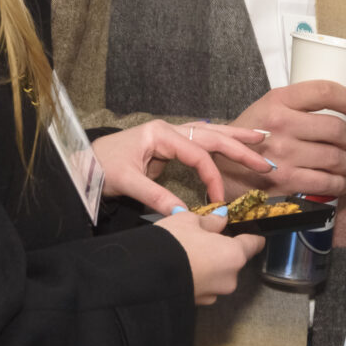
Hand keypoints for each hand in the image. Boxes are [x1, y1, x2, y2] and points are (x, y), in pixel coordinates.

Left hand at [94, 120, 272, 213]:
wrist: (82, 163)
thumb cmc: (101, 168)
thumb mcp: (127, 183)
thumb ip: (156, 197)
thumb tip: (183, 215)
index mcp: (160, 134)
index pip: (198, 154)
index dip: (212, 178)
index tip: (218, 201)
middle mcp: (169, 130)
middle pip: (212, 136)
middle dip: (240, 148)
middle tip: (264, 162)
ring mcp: (170, 134)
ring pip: (210, 132)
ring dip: (236, 137)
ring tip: (261, 138)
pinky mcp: (169, 143)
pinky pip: (201, 139)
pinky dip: (220, 140)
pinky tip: (235, 140)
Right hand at [153, 210, 263, 303]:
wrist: (142, 277)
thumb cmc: (171, 244)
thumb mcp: (188, 221)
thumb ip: (210, 221)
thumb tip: (221, 218)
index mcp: (234, 255)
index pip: (253, 244)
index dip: (251, 236)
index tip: (248, 232)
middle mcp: (229, 279)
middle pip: (233, 260)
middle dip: (221, 250)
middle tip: (202, 238)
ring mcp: (213, 295)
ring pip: (217, 275)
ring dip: (208, 265)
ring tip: (186, 253)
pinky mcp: (196, 305)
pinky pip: (202, 286)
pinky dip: (196, 277)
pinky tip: (180, 268)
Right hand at [221, 81, 345, 198]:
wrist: (219, 169)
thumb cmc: (248, 138)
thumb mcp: (266, 109)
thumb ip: (296, 106)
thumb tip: (341, 110)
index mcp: (278, 101)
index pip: (325, 92)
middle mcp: (281, 125)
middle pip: (337, 129)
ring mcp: (283, 155)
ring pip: (336, 158)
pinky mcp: (285, 182)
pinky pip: (326, 182)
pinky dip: (340, 184)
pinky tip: (341, 182)